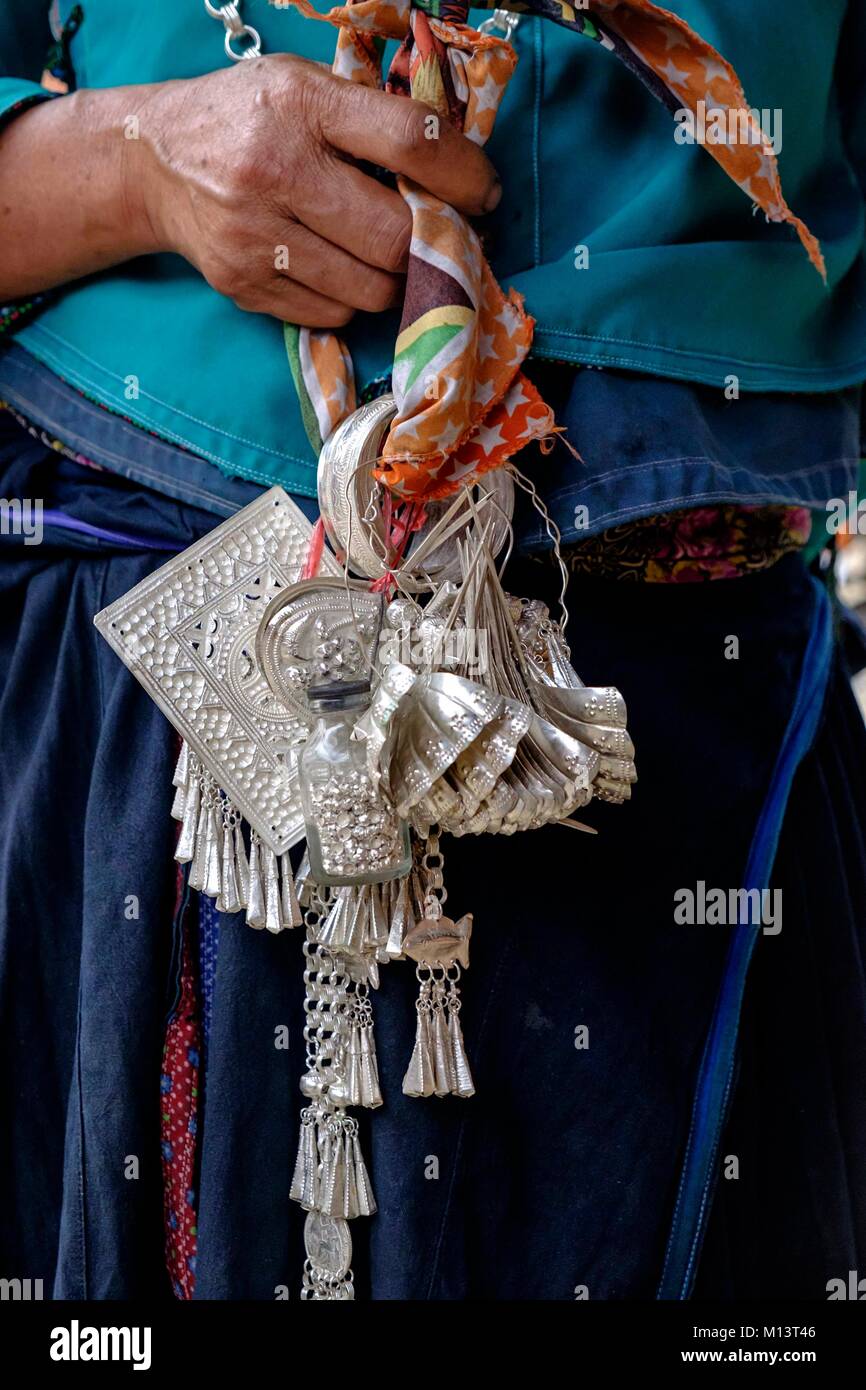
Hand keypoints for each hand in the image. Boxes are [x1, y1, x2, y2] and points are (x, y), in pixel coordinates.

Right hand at [135, 54, 500, 326]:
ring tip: (386, 254)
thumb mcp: (304, 87)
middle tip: (438, 237)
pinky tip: (337, 267)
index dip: (463, 176)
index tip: (484, 193)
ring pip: (368, 290)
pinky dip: (349, 299)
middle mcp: (274, 169)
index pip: (408, 143)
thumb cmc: (249, 118)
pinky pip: (333, 314)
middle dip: (428, 244)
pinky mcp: (244, 284)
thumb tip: (459, 174)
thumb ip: (372, 118)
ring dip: (393, 279)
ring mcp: (255, 235)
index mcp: (300, 103)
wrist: (154, 161)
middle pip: (393, 236)